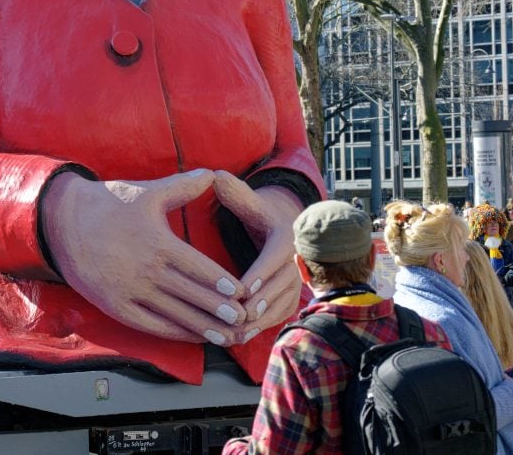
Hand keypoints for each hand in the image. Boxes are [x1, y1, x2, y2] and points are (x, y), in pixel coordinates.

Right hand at [42, 169, 247, 343]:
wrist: (64, 222)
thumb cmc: (110, 205)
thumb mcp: (148, 192)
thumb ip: (183, 187)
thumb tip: (214, 175)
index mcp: (158, 243)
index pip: (198, 269)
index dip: (222, 284)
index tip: (243, 294)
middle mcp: (146, 271)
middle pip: (192, 296)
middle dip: (220, 311)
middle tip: (246, 321)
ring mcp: (130, 291)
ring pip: (175, 316)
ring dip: (203, 328)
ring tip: (228, 337)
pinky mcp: (116, 306)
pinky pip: (151, 325)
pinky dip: (174, 333)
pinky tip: (193, 337)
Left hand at [212, 170, 304, 338]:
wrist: (280, 225)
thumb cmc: (257, 212)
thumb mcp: (248, 201)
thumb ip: (233, 192)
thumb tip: (216, 175)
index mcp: (286, 235)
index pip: (276, 256)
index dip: (262, 272)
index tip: (244, 288)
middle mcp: (296, 259)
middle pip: (282, 285)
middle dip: (260, 302)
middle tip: (238, 316)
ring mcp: (296, 278)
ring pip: (283, 302)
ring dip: (262, 319)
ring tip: (239, 331)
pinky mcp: (292, 293)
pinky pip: (282, 312)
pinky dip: (264, 325)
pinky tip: (243, 337)